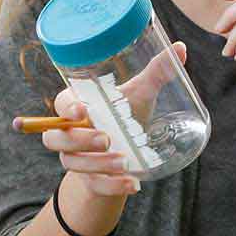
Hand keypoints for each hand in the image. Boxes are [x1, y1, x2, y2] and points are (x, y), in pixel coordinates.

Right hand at [41, 42, 188, 196]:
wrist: (127, 153)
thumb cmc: (125, 116)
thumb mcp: (139, 95)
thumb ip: (156, 73)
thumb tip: (180, 48)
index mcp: (77, 107)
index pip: (60, 105)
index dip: (66, 109)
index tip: (82, 111)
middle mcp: (69, 134)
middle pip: (56, 138)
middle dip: (80, 140)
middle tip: (107, 139)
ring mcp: (77, 159)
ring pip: (73, 164)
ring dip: (97, 165)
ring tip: (125, 162)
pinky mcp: (90, 181)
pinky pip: (94, 186)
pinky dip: (112, 186)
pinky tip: (131, 184)